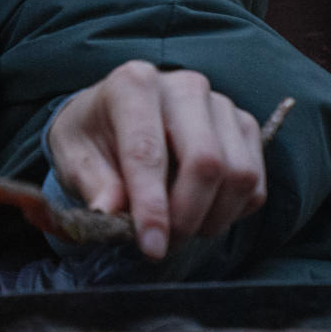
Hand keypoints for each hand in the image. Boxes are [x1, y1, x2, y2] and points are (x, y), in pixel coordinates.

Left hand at [47, 62, 265, 260]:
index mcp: (133, 84)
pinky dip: (231, 211)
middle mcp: (185, 87)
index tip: (151, 246)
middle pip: (205, 162)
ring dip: (212, 218)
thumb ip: (94, 184)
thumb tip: (109, 213)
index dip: (152, 205)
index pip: (148, 151)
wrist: (116, 118)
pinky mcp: (245, 127)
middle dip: (186, 216)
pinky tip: (201, 213)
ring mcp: (222, 105)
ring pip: (238, 174)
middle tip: (164, 244)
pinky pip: (255, 183)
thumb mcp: (75, 157)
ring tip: (179, 230)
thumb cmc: (94, 137)